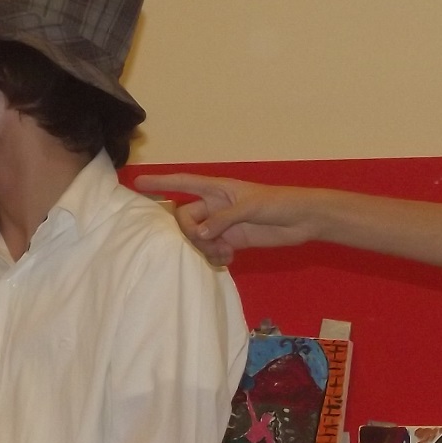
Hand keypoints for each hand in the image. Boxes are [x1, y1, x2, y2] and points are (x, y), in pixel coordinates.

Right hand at [132, 173, 318, 264]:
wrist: (303, 220)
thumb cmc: (279, 203)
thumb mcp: (250, 206)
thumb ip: (223, 219)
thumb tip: (200, 234)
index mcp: (217, 188)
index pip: (183, 183)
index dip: (160, 183)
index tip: (137, 184)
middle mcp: (215, 206)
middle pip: (186, 218)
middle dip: (189, 232)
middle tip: (204, 240)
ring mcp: (223, 225)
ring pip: (197, 237)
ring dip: (203, 248)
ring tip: (221, 253)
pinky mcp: (233, 241)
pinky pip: (212, 251)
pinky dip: (215, 257)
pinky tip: (228, 259)